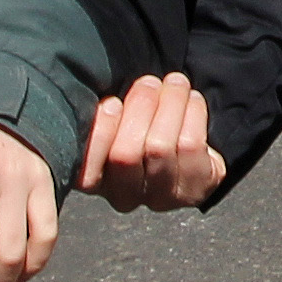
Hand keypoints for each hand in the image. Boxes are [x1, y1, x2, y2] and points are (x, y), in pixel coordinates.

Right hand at [79, 72, 229, 209]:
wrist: (188, 155)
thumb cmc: (140, 130)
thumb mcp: (115, 120)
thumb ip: (106, 112)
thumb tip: (108, 95)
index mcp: (95, 182)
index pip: (87, 171)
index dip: (100, 134)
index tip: (111, 102)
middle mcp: (125, 197)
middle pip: (126, 154)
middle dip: (140, 108)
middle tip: (149, 82)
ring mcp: (161, 198)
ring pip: (161, 148)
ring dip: (170, 105)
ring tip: (175, 84)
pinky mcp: (194, 189)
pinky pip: (192, 147)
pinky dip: (193, 115)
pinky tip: (193, 100)